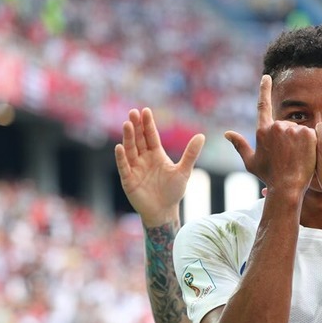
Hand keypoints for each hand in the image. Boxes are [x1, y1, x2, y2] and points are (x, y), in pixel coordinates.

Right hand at [114, 108, 204, 226]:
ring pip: (130, 150)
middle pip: (139, 139)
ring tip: (127, 124)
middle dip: (136, 126)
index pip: (151, 136)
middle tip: (133, 112)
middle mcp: (144, 159)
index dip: (148, 124)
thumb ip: (191, 154)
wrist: (164, 211)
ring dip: (128, 138)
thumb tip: (202, 136)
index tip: (146, 111)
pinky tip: (119, 147)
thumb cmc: (173, 191)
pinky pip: (124, 167)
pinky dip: (121, 158)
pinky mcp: (128, 180)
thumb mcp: (184, 171)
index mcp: (157, 155)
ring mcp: (135, 168)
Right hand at [225, 75, 316, 195]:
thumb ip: (240, 145)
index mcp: (262, 130)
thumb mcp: (251, 162)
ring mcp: (292, 129)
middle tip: (288, 157)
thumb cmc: (269, 177)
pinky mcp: (308, 133)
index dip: (264, 89)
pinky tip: (307, 156)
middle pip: (285, 126)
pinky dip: (310, 143)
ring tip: (297, 159)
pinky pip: (311, 134)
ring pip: (298, 130)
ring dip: (299, 141)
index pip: (262, 105)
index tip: (267, 77)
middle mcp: (276, 126)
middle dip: (288, 138)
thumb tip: (227, 133)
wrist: (287, 187)